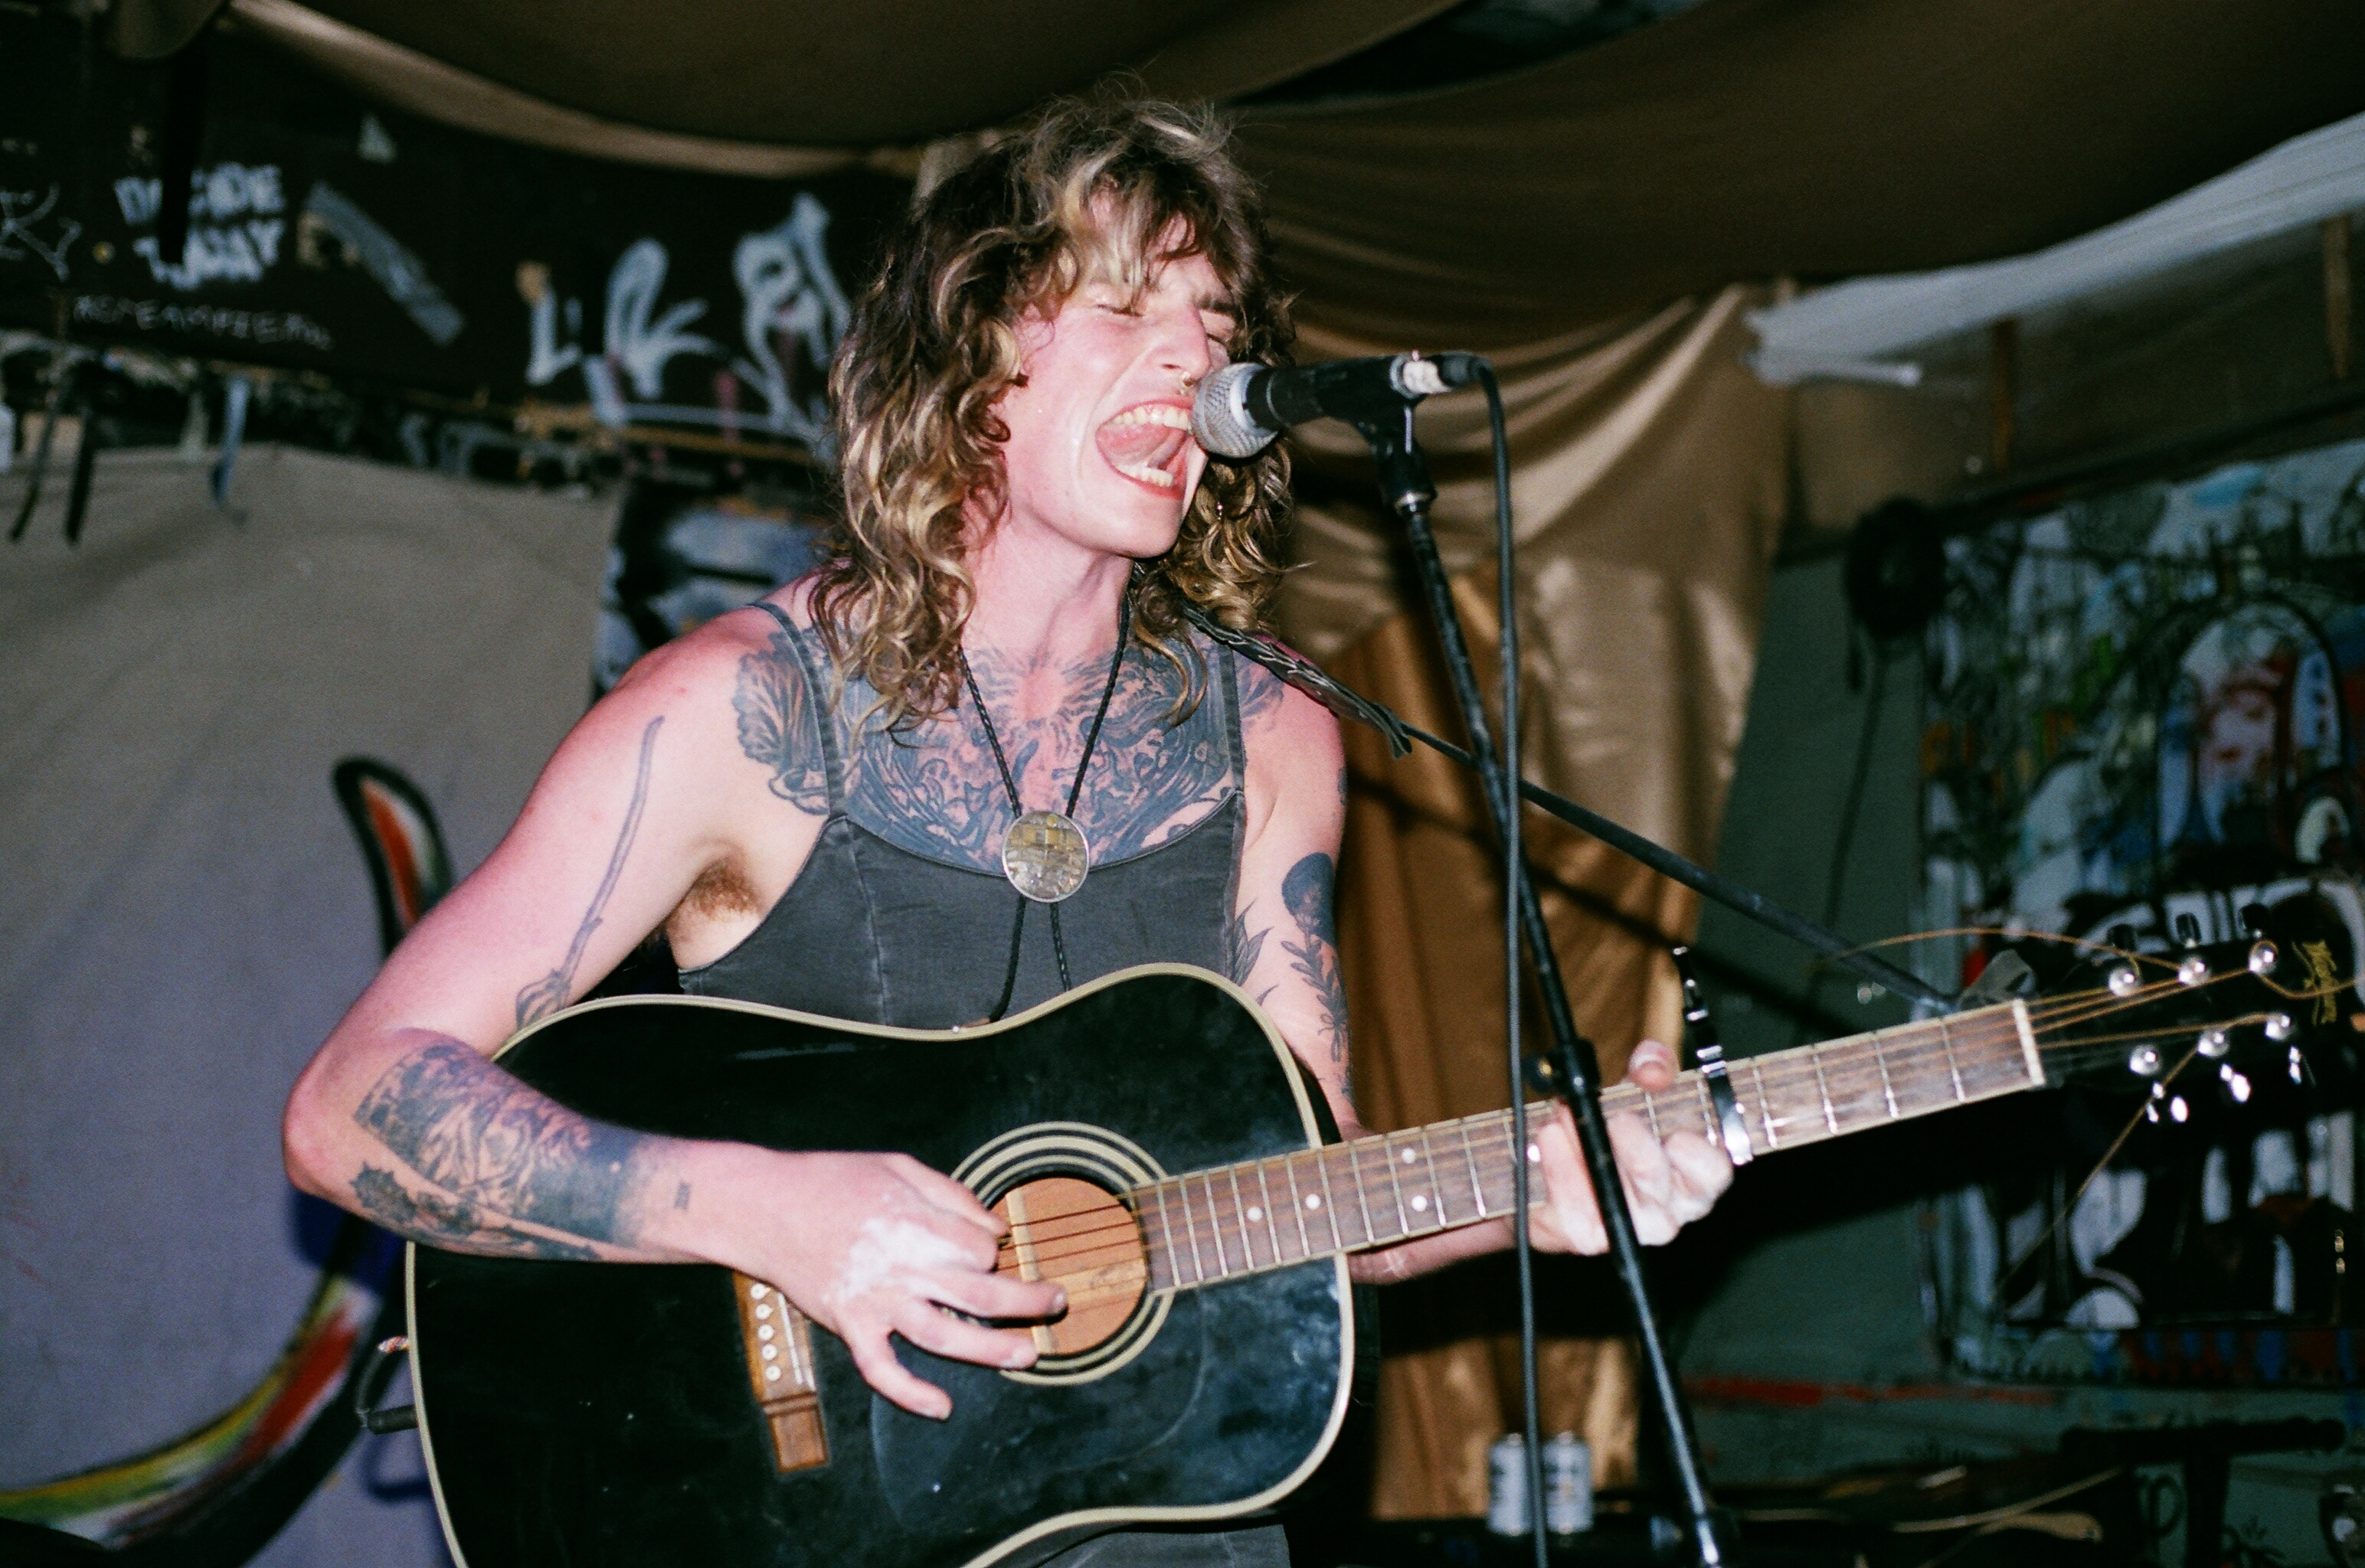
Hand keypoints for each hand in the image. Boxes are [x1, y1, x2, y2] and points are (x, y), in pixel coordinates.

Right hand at [693, 1148, 1066, 1418]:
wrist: (763, 1206)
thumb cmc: (831, 1179)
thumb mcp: (897, 1165)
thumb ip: (951, 1194)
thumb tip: (996, 1227)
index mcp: (916, 1221)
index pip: (981, 1249)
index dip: (994, 1251)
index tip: (990, 1251)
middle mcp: (903, 1265)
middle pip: (980, 1294)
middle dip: (1028, 1301)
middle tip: (1057, 1304)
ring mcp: (875, 1300)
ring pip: (945, 1335)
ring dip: (992, 1350)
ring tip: (1027, 1355)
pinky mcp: (849, 1325)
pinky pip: (882, 1370)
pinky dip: (911, 1393)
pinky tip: (941, 1406)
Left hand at [1527, 1038, 1732, 1252]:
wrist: (1560, 1160)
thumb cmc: (1616, 1124)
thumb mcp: (1640, 1086)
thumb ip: (1653, 1068)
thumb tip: (1652, 1068)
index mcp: (1694, 1174)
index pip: (1714, 1173)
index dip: (1697, 1153)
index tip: (1675, 1132)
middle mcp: (1670, 1208)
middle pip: (1659, 1184)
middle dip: (1636, 1148)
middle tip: (1617, 1117)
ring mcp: (1630, 1227)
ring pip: (1616, 1197)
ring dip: (1586, 1149)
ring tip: (1564, 1117)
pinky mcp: (1590, 1236)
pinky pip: (1576, 1208)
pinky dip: (1559, 1168)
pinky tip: (1549, 1139)